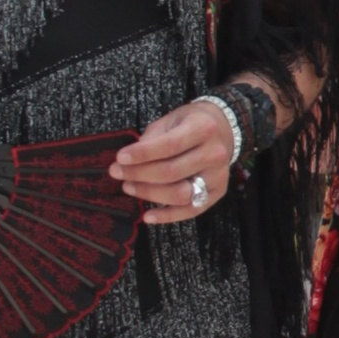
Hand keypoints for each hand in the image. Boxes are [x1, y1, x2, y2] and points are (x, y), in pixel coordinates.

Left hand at [110, 98, 245, 226]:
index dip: (143, 154)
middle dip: (139, 174)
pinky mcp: (217, 193)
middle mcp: (215, 153)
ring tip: (129, 187)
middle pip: (172, 172)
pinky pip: (191, 210)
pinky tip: (147, 215)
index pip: (170, 145)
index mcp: (203, 128)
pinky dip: (168, 216)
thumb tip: (126, 161)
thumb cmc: (189, 124)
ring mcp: (218, 175)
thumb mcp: (170, 121)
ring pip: (180, 194)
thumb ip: (151, 140)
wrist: (222, 130)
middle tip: (117, 173)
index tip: (120, 158)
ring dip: (149, 194)